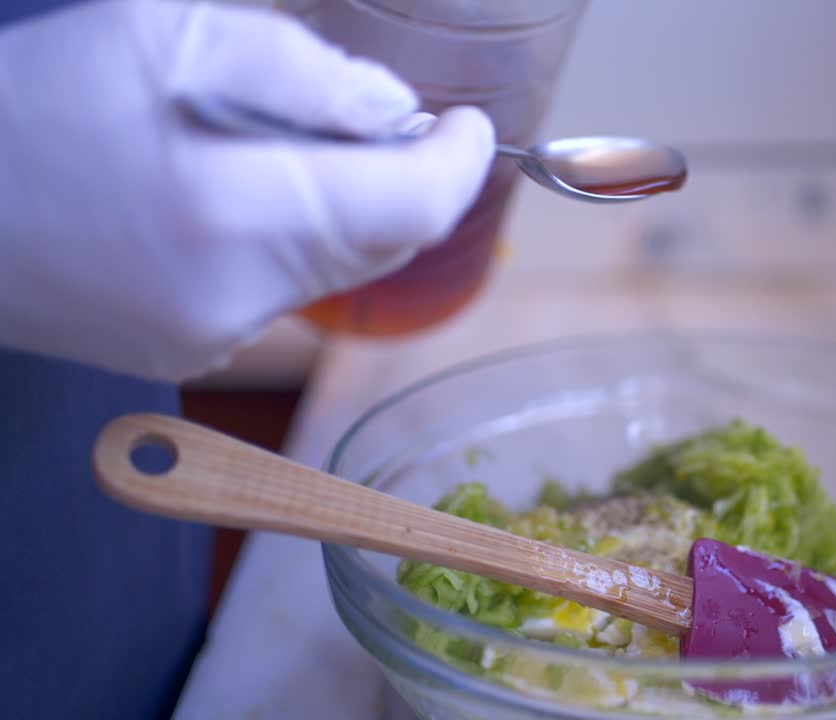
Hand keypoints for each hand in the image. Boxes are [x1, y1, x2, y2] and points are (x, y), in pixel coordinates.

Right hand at [0, 0, 494, 380]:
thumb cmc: (28, 101)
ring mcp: (211, 338)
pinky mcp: (187, 352)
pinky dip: (295, 244)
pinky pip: (283, 296)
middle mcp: (236, 297)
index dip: (459, 164)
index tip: (468, 126)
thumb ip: (303, 73)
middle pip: (384, 246)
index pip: (413, 207)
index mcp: (234, 212)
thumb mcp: (165, 37)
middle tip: (377, 122)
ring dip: (348, 211)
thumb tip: (393, 115)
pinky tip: (238, 199)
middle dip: (405, 181)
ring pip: (338, 273)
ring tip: (286, 150)